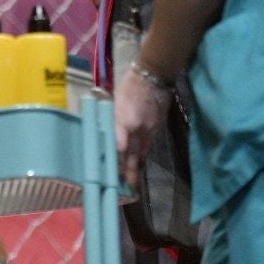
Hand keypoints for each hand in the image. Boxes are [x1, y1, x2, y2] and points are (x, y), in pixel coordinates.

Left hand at [114, 65, 172, 189]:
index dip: (116, 161)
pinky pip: (149, 145)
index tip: (111, 174)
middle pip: (133, 154)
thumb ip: (112, 120)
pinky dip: (144, 154)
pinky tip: (140, 161)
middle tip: (126, 188)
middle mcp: (138, 129)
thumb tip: (106, 136)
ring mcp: (149, 129)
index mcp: (125, 120)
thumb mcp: (116, 101)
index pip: (119, 147)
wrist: (154, 75)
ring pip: (142, 152)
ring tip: (132, 181)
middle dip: (129, 171)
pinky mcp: (157, 128)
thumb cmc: (130, 85)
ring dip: (137, 166)